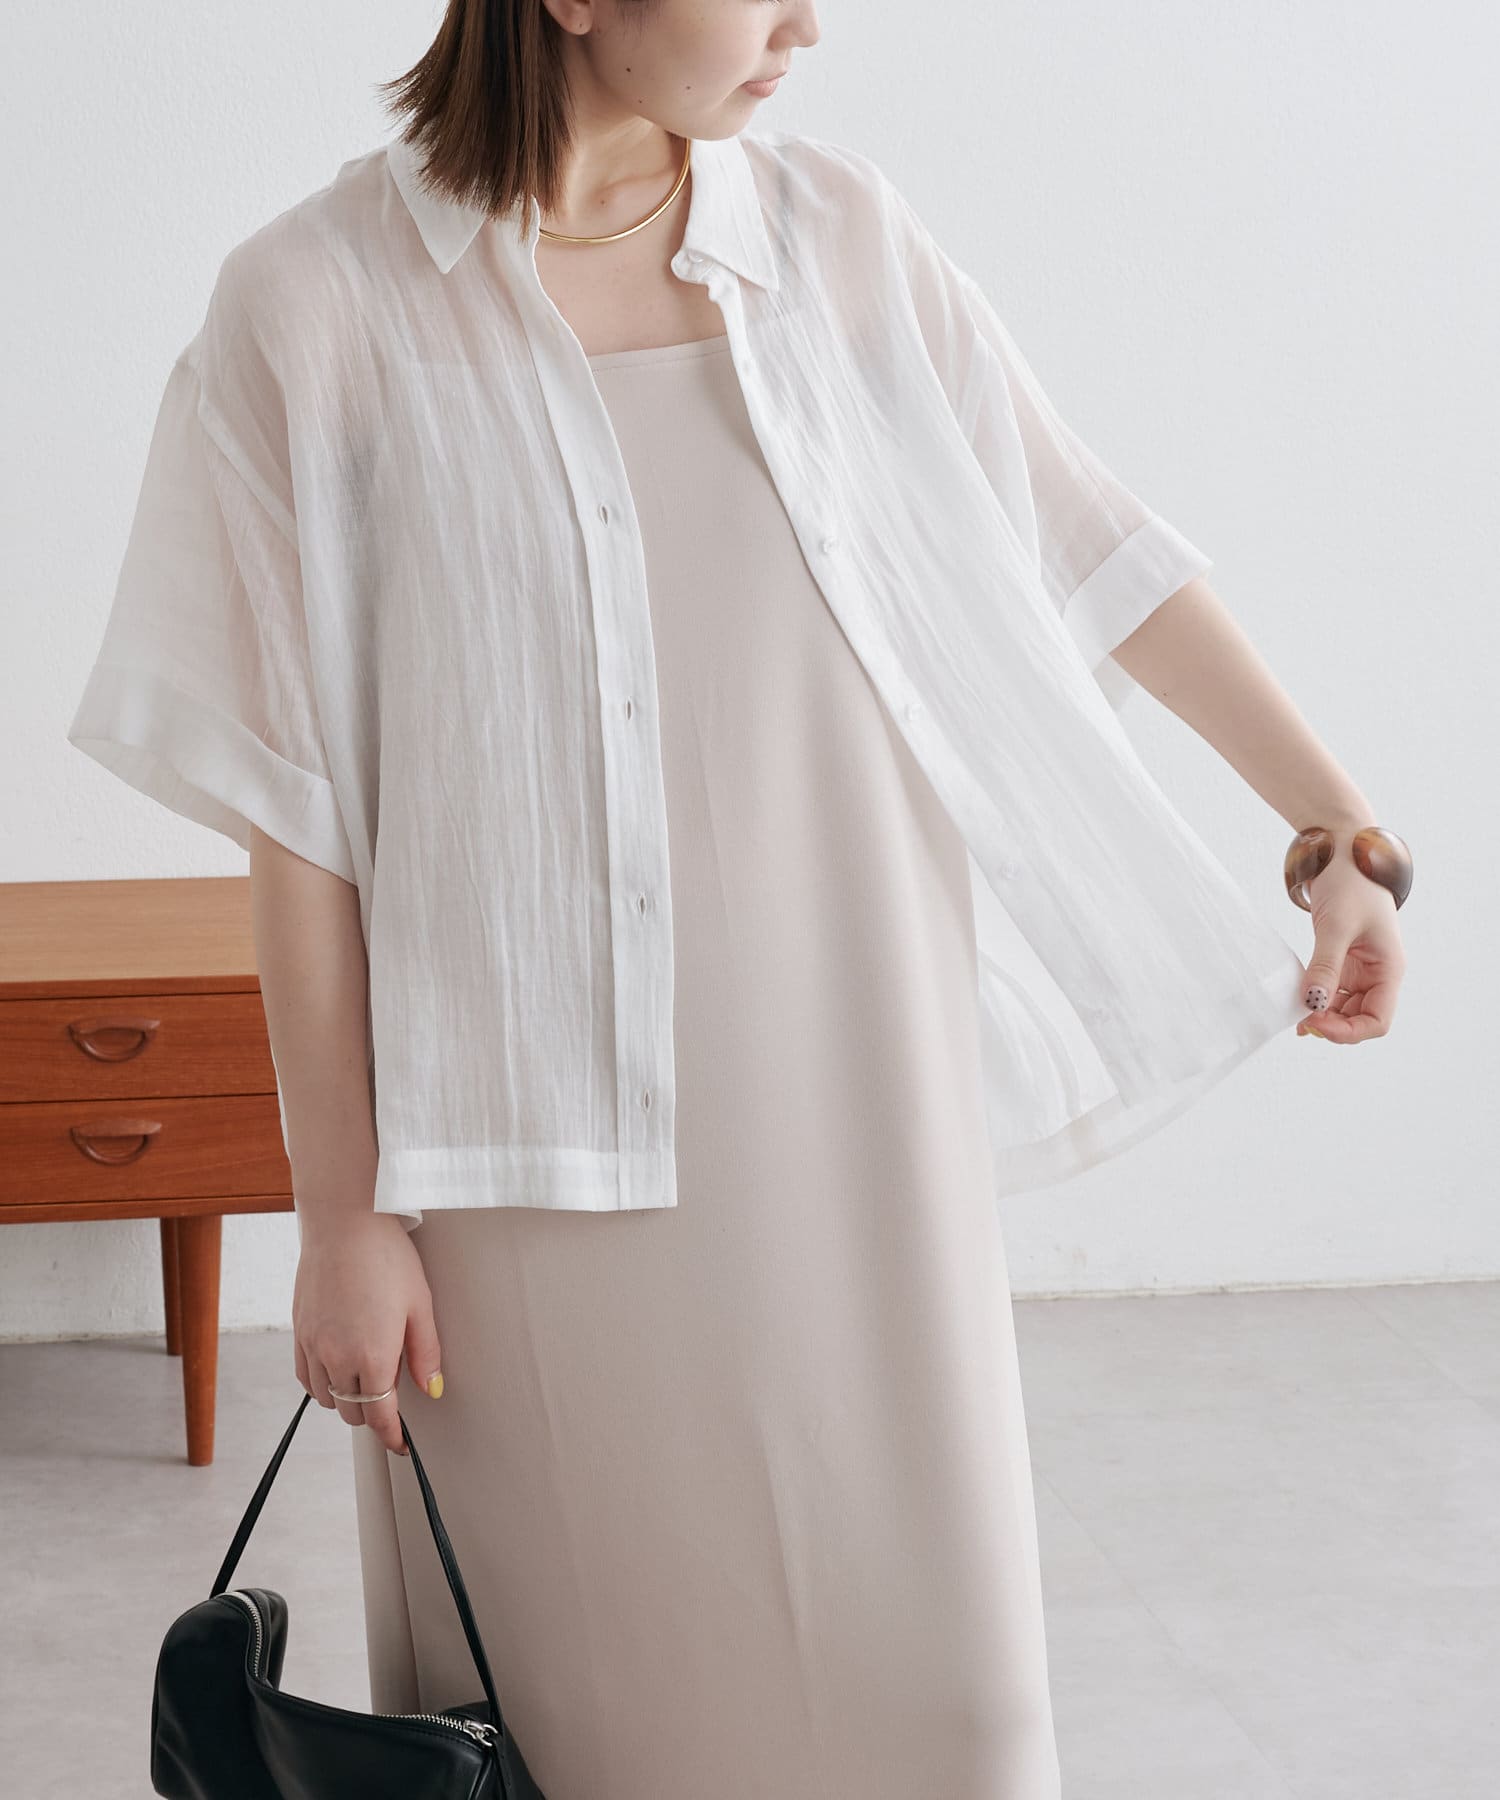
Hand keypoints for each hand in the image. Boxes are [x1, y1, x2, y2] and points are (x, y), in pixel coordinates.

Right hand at [292, 1212, 442, 1455]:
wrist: (343, 1221)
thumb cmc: (386, 1256)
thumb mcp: (420, 1304)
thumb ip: (425, 1353)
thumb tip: (432, 1389)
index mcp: (372, 1356)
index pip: (380, 1416)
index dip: (392, 1437)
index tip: (401, 1445)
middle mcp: (337, 1357)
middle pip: (353, 1412)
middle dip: (373, 1415)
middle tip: (392, 1400)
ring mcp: (313, 1345)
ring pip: (327, 1398)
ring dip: (347, 1399)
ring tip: (367, 1378)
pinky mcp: (298, 1330)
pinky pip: (305, 1376)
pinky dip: (321, 1383)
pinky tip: (337, 1368)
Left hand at [1296, 854, 1406, 1042]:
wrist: (1342, 851)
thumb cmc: (1351, 883)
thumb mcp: (1337, 926)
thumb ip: (1326, 967)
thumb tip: (1312, 1004)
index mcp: (1389, 968)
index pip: (1378, 1020)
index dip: (1349, 1031)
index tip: (1317, 1023)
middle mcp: (1378, 973)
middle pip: (1360, 1018)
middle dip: (1333, 1025)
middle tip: (1300, 1020)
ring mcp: (1360, 967)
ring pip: (1343, 1007)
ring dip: (1322, 1014)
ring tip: (1294, 1013)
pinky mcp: (1341, 958)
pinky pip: (1330, 989)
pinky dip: (1315, 997)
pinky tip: (1298, 998)